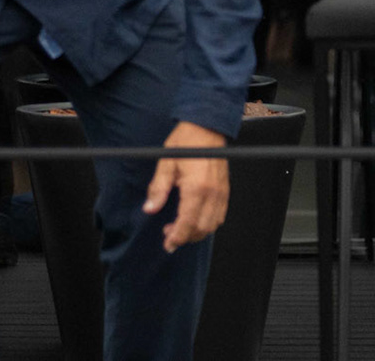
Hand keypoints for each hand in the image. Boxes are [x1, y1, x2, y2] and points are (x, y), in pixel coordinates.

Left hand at [143, 121, 229, 251]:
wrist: (206, 129)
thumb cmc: (186, 143)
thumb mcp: (166, 164)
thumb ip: (158, 189)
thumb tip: (149, 208)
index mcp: (197, 188)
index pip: (188, 223)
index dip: (177, 237)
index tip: (168, 244)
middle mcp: (212, 194)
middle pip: (201, 229)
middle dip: (185, 237)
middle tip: (169, 235)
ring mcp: (221, 193)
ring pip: (212, 225)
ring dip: (196, 232)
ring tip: (179, 227)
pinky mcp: (225, 191)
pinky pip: (219, 216)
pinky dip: (207, 223)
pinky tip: (195, 219)